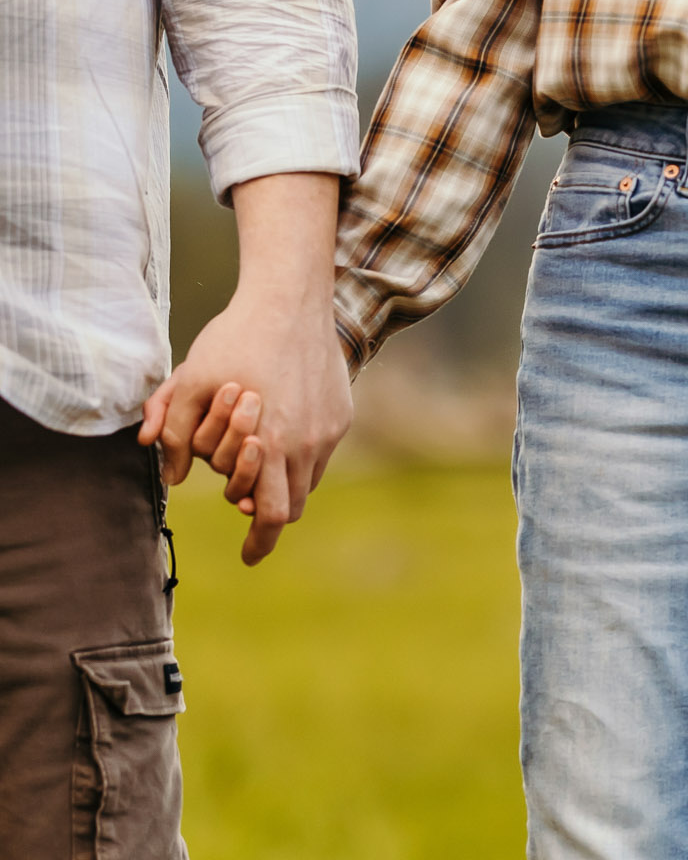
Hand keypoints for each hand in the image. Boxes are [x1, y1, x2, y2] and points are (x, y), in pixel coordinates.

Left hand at [138, 172, 351, 564]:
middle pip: (291, 507)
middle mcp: (308, 444)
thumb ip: (177, 432)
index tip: (248, 557)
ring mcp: (329, 430)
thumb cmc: (235, 340)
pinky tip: (277, 435)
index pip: (270, 516)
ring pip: (306, 481)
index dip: (259, 542)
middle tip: (248, 521)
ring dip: (281, 485)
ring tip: (256, 469)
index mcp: (272, 444)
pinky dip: (297, 458)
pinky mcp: (340, 414)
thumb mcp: (191, 382)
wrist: (289, 302)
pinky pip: (319, 454)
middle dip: (268, 520)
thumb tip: (174, 477)